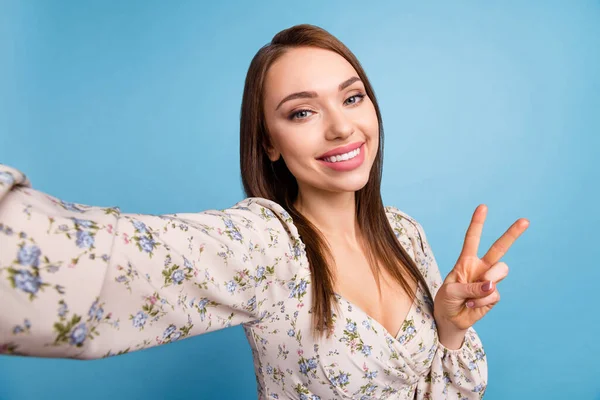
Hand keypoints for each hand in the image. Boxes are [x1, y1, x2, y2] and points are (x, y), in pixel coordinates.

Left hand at [434, 204, 529, 330]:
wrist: (450, 320)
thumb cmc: (446, 301)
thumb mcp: (450, 291)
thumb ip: (470, 286)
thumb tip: (491, 286)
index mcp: (466, 261)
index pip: (473, 239)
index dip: (478, 223)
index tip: (483, 207)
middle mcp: (480, 267)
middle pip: (499, 248)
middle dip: (512, 234)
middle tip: (525, 221)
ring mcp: (489, 281)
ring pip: (501, 271)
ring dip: (488, 281)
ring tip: (473, 293)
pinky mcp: (494, 296)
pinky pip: (493, 294)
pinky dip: (481, 301)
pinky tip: (471, 305)